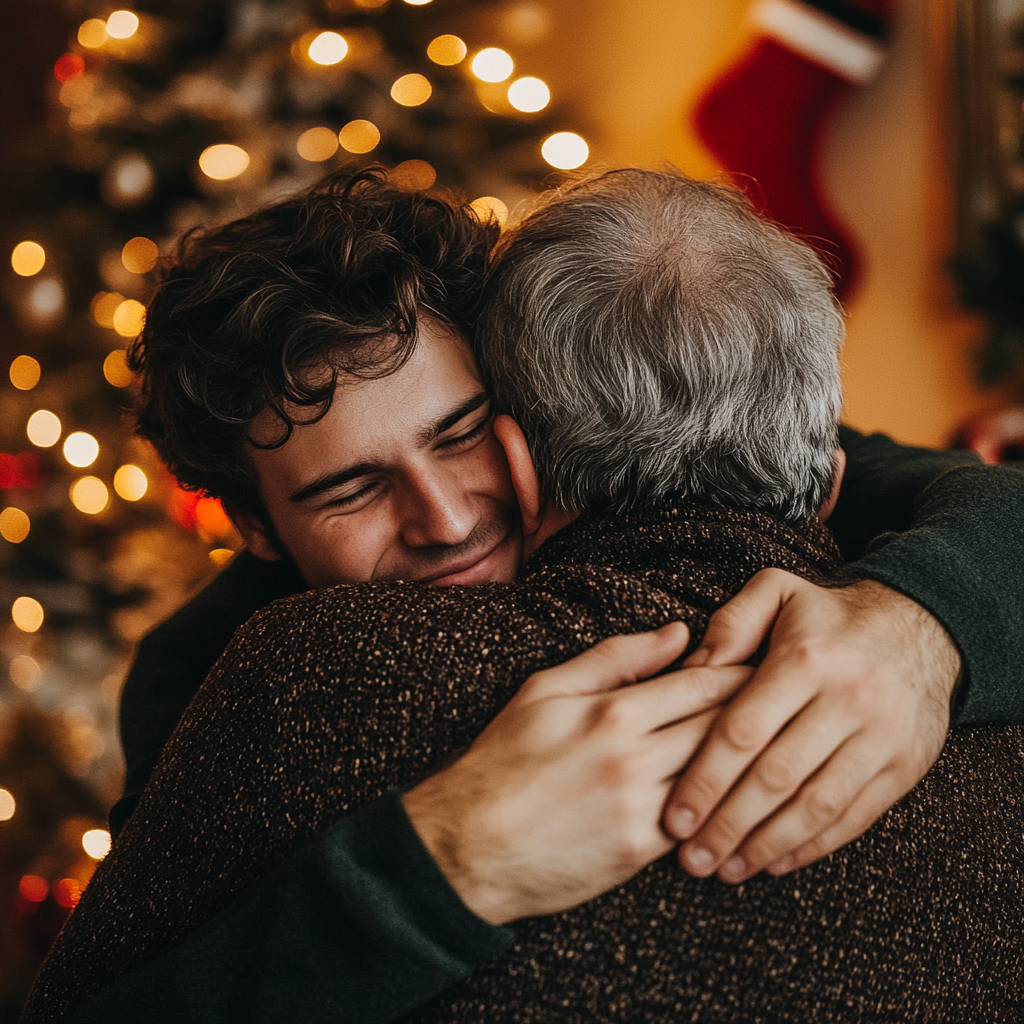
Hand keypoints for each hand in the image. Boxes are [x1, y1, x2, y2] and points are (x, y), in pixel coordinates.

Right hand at [402, 622, 752, 924]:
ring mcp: (642, 808)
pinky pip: (700, 821)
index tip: (768, 667)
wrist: (471, 844)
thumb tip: (676, 633)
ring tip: (779, 746)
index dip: (743, 673)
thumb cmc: (505, 759)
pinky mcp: (641, 852)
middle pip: (723, 728)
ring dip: (752, 761)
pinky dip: (724, 806)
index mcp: (613, 711)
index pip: (704, 684)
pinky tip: (742, 796)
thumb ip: (615, 658)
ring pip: (719, 776)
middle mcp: (635, 757)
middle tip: (793, 701)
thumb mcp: (547, 691)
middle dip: (761, 712)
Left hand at [662, 570, 960, 882]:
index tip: (674, 817)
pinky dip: (813, 846)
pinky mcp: (904, 766)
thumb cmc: (829, 616)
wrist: (922, 628)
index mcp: (805, 660)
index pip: (743, 732)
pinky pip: (855, 817)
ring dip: (766, 846)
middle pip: (776, 778)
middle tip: (691, 859)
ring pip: (816, 806)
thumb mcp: (778, 591)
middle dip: (727, 825)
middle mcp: (846, 701)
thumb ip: (731, 623)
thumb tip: (691, 668)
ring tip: (725, 869)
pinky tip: (775, 862)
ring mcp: (881, 738)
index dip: (705, 780)